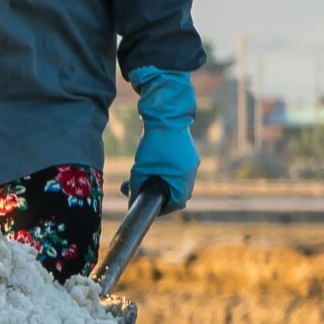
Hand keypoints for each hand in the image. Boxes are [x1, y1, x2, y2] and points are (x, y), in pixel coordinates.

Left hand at [124, 66, 198, 210]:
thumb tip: (131, 203)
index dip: (160, 207)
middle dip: (156, 192)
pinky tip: (150, 163)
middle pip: (175, 192)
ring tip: (140, 173)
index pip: (176, 203)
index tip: (145, 204)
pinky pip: (176, 168)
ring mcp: (190, 162)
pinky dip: (163, 170)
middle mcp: (191, 172)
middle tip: (137, 188)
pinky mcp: (187, 152)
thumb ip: (136, 188)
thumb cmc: (154, 145)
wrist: (166, 116)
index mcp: (184, 180)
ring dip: (157, 180)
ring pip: (174, 180)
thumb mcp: (140, 170)